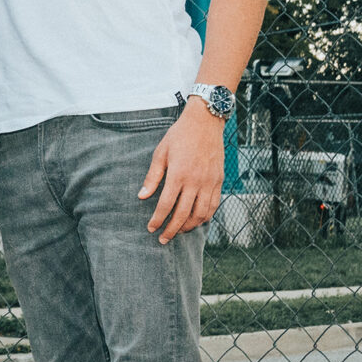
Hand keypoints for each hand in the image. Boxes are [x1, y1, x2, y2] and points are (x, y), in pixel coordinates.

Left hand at [140, 102, 226, 243]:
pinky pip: (213, 206)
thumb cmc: (179, 136)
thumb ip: (152, 177)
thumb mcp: (161, 153)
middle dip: (172, 230)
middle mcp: (195, 181)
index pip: (166, 205)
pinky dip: (205, 217)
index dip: (158, 220)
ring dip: (189, 227)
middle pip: (183, 214)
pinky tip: (196, 221)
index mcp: (178, 174)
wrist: (205, 122)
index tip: (151, 228)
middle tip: (163, 239)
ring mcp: (209, 182)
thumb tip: (142, 196)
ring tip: (178, 231)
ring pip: (201, 214)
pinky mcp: (219, 181)